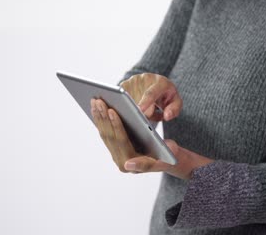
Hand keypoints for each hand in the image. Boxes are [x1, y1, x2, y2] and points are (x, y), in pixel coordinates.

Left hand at [91, 99, 213, 179]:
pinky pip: (105, 131)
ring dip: (99, 116)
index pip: (120, 141)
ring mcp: (116, 155)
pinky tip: (97, 106)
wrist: (168, 159)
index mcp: (130, 164)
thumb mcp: (167, 155)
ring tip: (95, 100)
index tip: (112, 110)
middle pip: (109, 136)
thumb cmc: (170, 155)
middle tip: (99, 101)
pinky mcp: (115, 147)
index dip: (116, 125)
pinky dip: (100, 118)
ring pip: (104, 132)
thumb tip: (128, 165)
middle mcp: (120, 161)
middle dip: (104, 117)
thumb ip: (149, 163)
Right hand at [120, 73, 181, 121]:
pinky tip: (138, 105)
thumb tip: (166, 116)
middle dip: (144, 112)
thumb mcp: (176, 103)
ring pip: (130, 102)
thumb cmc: (168, 96)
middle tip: (152, 113)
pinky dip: (129, 107)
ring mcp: (134, 80)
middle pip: (139, 101)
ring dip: (137, 110)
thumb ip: (174, 110)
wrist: (159, 86)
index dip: (145, 102)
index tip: (139, 110)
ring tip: (147, 108)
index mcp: (160, 82)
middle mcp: (146, 78)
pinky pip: (123, 100)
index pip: (151, 93)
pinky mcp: (124, 84)